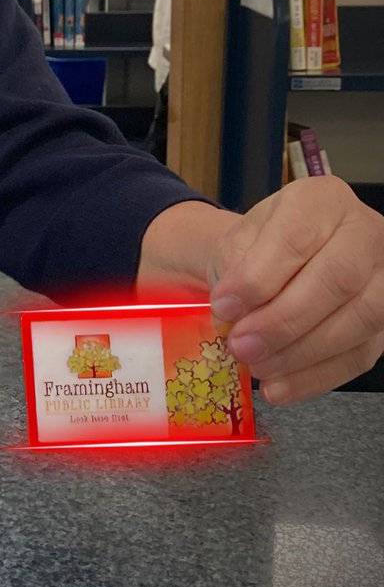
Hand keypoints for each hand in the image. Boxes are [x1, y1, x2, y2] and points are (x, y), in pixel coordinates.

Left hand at [209, 177, 383, 402]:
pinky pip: (360, 356)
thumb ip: (233, 270)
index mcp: (320, 200)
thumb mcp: (235, 243)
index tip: (223, 307)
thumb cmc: (257, 248)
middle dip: (283, 321)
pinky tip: (279, 386)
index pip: (296, 238)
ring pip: (358, 321)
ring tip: (255, 365)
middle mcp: (364, 232)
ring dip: (301, 353)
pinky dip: (316, 376)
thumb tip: (232, 315)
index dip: (259, 277)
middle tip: (240, 346)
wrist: (276, 261)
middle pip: (337, 280)